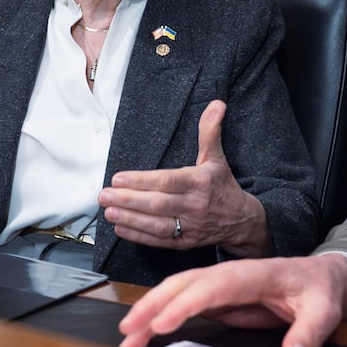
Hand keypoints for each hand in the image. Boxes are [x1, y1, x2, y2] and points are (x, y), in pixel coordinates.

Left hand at [99, 100, 269, 257]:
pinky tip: (120, 228)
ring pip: (157, 225)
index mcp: (200, 182)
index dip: (141, 181)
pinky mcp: (185, 243)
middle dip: (128, 200)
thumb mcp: (216, 157)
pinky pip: (159, 241)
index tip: (118, 178)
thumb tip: (217, 103)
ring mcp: (190, 226)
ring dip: (130, 219)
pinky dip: (139, 236)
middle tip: (104, 195)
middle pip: (157, 204)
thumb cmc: (223, 186)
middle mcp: (195, 205)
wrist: (243, 221)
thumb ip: (210, 130)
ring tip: (108, 212)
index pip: (167, 181)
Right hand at [117, 254, 346, 346]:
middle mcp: (230, 276)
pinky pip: (183, 304)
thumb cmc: (320, 291)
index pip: (213, 287)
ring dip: (149, 312)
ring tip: (127, 337)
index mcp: (254, 274)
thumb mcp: (324, 310)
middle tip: (129, 332)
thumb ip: (310, 333)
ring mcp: (221, 286)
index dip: (185, 305)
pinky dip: (160, 317)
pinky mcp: (217, 300)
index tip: (162, 324)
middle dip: (153, 306)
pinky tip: (145, 333)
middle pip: (184, 284)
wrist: (323, 278)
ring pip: (177, 293)